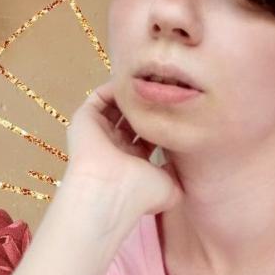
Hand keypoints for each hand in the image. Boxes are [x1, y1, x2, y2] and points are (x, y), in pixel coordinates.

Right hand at [64, 80, 183, 215]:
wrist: (111, 193)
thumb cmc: (142, 193)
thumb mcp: (171, 187)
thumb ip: (180, 172)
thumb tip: (189, 161)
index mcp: (134, 161)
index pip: (149, 134)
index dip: (163, 120)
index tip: (178, 107)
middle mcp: (117, 146)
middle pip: (132, 118)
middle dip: (148, 104)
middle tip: (164, 88)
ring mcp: (100, 133)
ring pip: (116, 106)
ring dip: (131, 94)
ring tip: (149, 81)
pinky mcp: (85, 120)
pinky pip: (98, 97)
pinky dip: (114, 88)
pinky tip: (133, 82)